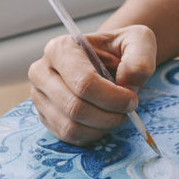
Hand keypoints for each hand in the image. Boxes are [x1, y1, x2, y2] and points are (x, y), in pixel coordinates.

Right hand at [28, 25, 156, 144]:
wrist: (106, 59)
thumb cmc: (119, 49)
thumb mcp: (139, 41)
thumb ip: (140, 58)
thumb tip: (127, 84)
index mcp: (60, 48)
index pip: (84, 83)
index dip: (112, 98)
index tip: (132, 99)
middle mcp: (42, 72)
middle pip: (75, 108)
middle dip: (108, 115)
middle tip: (127, 110)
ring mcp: (39, 96)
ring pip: (70, 126)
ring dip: (101, 127)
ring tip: (116, 115)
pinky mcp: (44, 116)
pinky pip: (68, 137)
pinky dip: (91, 134)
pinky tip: (103, 121)